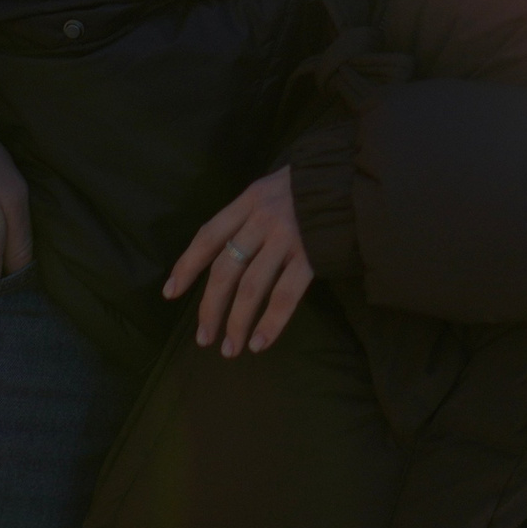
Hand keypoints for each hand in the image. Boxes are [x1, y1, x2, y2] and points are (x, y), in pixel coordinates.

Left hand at [164, 168, 312, 355]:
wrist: (356, 178)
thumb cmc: (313, 187)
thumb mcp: (274, 189)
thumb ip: (252, 215)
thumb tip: (228, 253)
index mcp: (249, 200)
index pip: (208, 235)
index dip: (187, 265)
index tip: (170, 293)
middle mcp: (262, 219)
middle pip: (225, 268)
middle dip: (210, 307)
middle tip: (202, 338)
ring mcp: (287, 238)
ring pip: (251, 287)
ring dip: (236, 322)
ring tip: (229, 349)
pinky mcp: (311, 255)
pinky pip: (285, 294)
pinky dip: (270, 322)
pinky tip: (260, 343)